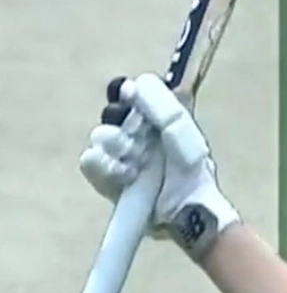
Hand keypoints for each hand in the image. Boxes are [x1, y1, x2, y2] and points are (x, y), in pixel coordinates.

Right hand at [79, 74, 240, 259]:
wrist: (187, 209)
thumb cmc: (191, 168)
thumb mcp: (183, 131)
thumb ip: (162, 104)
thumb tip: (134, 83)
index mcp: (154, 117)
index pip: (127, 91)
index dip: (125, 91)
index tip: (129, 96)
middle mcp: (134, 133)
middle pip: (111, 112)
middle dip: (124, 122)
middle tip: (141, 137)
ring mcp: (118, 156)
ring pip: (100, 135)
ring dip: (120, 146)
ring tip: (139, 163)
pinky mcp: (105, 179)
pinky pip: (90, 160)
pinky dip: (108, 166)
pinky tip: (128, 176)